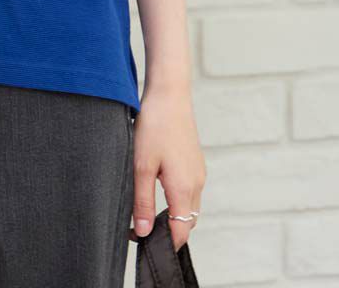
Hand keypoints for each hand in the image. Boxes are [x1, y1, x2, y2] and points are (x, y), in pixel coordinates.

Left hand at [128, 85, 204, 252]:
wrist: (169, 93)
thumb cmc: (154, 126)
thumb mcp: (141, 165)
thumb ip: (142, 201)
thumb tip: (143, 232)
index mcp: (184, 189)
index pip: (180, 233)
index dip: (163, 243)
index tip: (141, 242)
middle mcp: (197, 184)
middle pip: (186, 223)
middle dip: (168, 231)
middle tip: (140, 228)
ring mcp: (198, 172)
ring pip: (189, 207)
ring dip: (172, 215)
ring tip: (146, 210)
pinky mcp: (195, 162)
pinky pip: (190, 191)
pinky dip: (177, 199)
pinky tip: (157, 187)